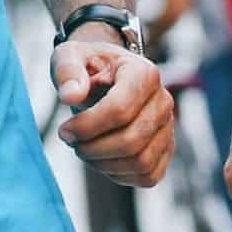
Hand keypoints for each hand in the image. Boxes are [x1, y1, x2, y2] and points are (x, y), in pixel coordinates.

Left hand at [54, 31, 172, 186]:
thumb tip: (71, 96)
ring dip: (104, 164)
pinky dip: (120, 175)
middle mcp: (163, 101)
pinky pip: (148, 176)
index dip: (87, 126)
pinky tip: (101, 160)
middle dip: (93, 149)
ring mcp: (167, 127)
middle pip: (132, 140)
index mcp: (144, 73)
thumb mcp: (69, 56)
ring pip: (141, 162)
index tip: (64, 130)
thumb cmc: (86, 66)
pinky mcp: (165, 149)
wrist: (103, 76)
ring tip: (84, 150)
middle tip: (71, 142)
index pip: (120, 110)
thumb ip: (67, 71)